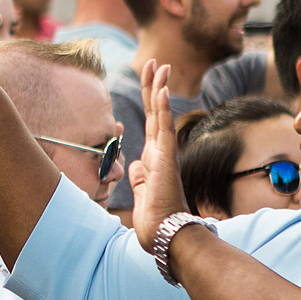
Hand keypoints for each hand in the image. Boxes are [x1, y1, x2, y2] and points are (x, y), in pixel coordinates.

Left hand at [128, 59, 190, 250]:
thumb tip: (133, 165)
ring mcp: (164, 155)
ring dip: (159, 89)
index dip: (150, 100)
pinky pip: (163, 130)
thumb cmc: (156, 221)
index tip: (150, 79)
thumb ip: (137, 178)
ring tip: (159, 66)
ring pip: (160, 115)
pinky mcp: (165, 161)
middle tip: (155, 62)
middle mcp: (161, 153)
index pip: (151, 123)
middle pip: (156, 112)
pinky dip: (162, 109)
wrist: (168, 237)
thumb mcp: (140, 195)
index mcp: (154, 160)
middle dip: (154, 86)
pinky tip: (162, 90)